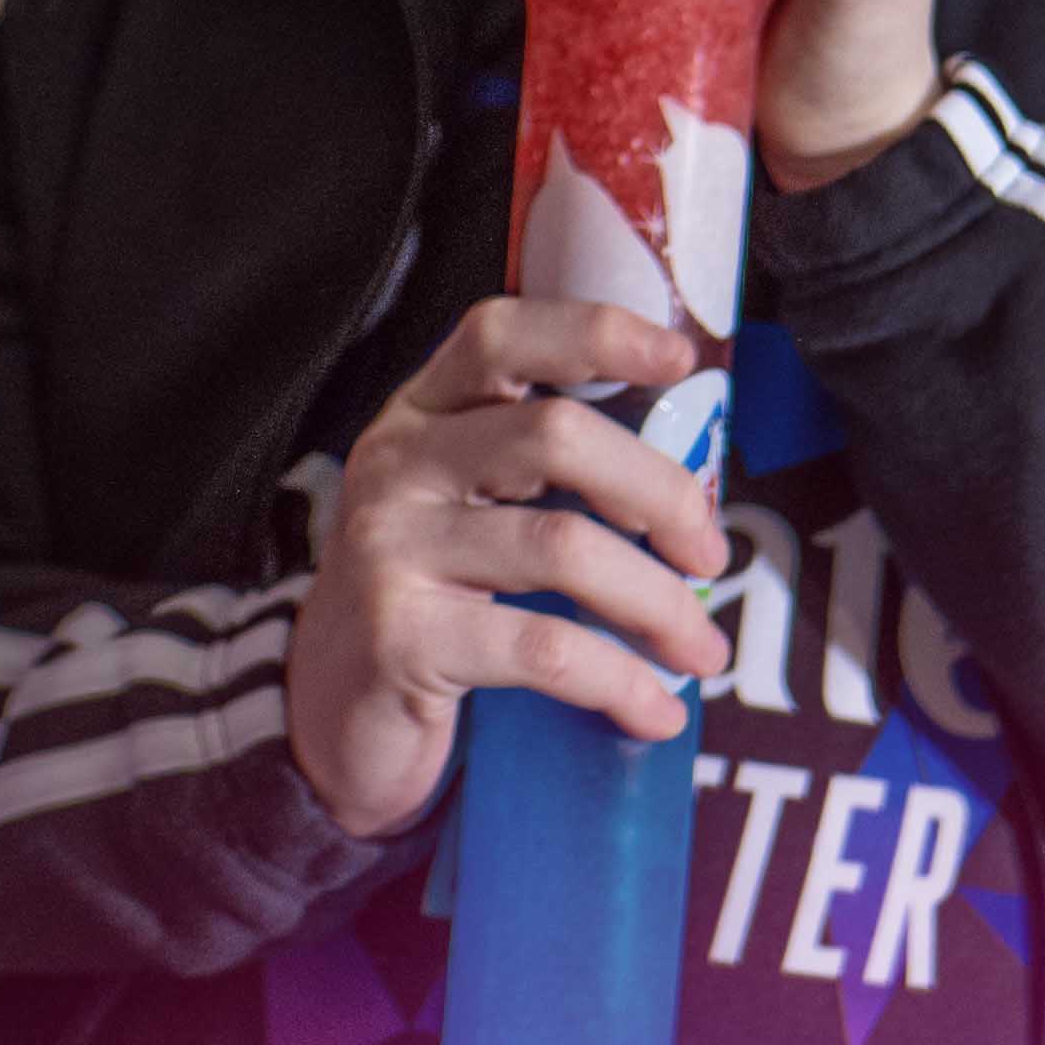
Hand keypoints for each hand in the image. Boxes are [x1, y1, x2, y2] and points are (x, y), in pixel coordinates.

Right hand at [280, 298, 733, 840]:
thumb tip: (695, 493)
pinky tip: (655, 711)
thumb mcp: (470, 510)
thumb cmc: (434, 598)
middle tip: (710, 555)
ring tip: (701, 651)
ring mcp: (390, 545)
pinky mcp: (400, 635)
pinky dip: (620, 681)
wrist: (334, 709)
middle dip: (661, 492)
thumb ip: (546, 476)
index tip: (680, 360)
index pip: (501, 335)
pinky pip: (542, 648)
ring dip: (658, 603)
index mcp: (423, 413)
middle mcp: (398, 462)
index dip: (596, 333)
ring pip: (563, 547)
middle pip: (556, 435)